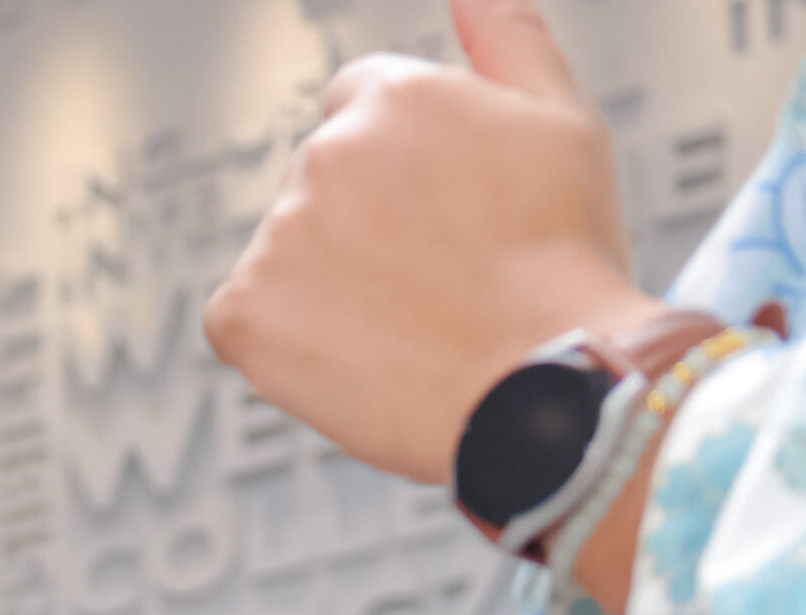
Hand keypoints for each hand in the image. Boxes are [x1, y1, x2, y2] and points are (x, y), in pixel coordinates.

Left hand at [199, 0, 659, 480]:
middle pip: (322, 185)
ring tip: (410, 323)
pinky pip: (245, 322)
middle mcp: (322, 154)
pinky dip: (286, 344)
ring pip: (289, 255)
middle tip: (437, 280)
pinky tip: (357, 356)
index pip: (359, 109)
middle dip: (366, 225)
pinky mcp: (241, 315)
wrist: (546, 386)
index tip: (444, 217)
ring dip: (331, 285)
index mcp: (391, 96)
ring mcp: (276, 235)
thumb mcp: (560, 120)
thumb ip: (507, 39)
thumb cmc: (564, 260)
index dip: (406, 171)